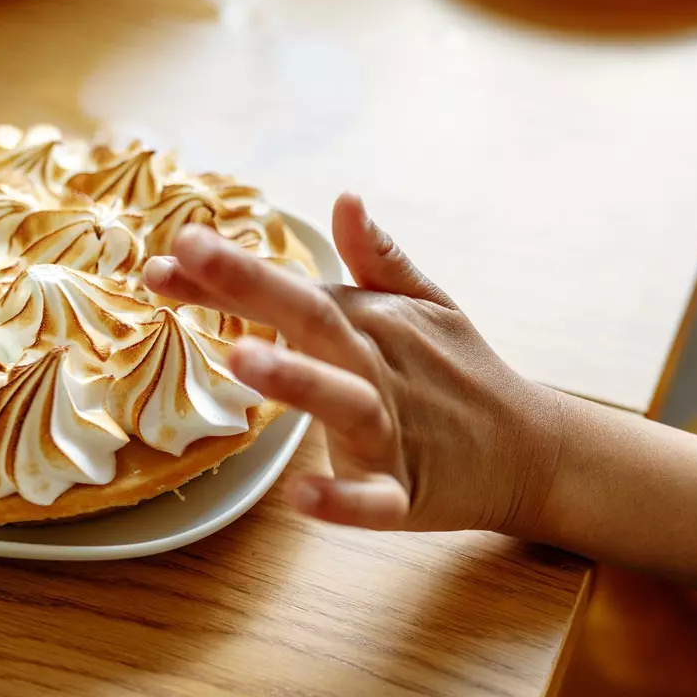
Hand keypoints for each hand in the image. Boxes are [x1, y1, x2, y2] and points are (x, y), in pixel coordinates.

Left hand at [142, 193, 563, 533]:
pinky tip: (300, 497)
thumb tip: (344, 196)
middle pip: (312, 322)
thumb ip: (379, 258)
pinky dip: (341, 500)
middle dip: (250, 288)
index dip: (226, 274)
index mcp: (372, 323)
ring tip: (241, 360)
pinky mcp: (407, 492)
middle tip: (187, 255)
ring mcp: (393, 432)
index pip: (291, 291)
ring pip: (342, 402)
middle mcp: (378, 368)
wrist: (531, 451)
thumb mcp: (429, 305)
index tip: (165, 251)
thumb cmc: (463, 374)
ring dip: (296, 380)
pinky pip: (371, 499)